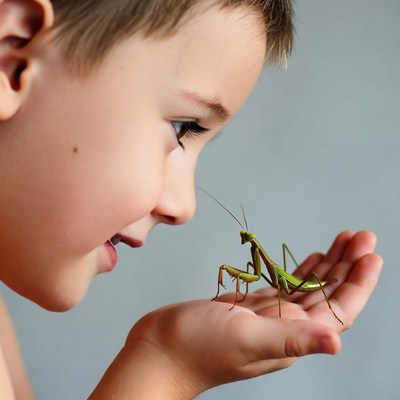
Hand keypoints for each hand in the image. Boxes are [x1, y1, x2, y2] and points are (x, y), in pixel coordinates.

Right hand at [91, 231, 381, 398]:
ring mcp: (268, 315)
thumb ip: (291, 339)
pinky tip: (310, 258)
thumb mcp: (246, 338)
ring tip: (343, 240)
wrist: (161, 348)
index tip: (370, 254)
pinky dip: (300, 269)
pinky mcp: (250, 304)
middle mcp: (286, 327)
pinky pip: (284, 284)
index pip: (338, 310)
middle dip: (347, 265)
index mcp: (291, 337)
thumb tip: (337, 344)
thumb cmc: (198, 347)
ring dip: (327, 264)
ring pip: (308, 287)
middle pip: (327, 294)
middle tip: (361, 235)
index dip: (359, 283)